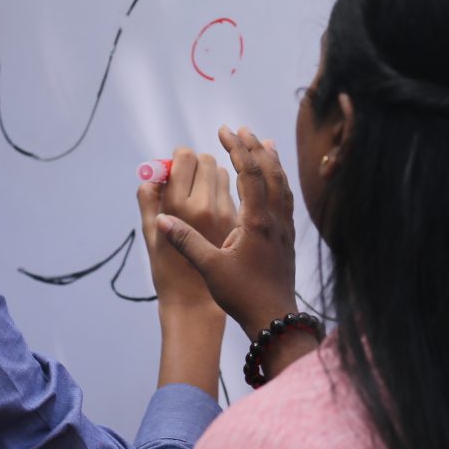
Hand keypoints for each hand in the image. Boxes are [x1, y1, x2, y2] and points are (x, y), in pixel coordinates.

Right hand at [154, 126, 298, 337]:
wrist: (275, 320)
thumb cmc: (242, 296)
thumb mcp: (209, 268)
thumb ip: (185, 241)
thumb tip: (160, 218)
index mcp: (257, 222)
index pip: (249, 174)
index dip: (237, 149)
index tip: (224, 131)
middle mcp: (275, 220)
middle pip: (270, 172)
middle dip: (254, 148)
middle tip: (240, 129)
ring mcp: (285, 228)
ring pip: (282, 184)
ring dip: (271, 160)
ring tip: (264, 142)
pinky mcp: (287, 238)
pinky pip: (286, 199)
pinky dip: (279, 180)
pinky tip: (275, 180)